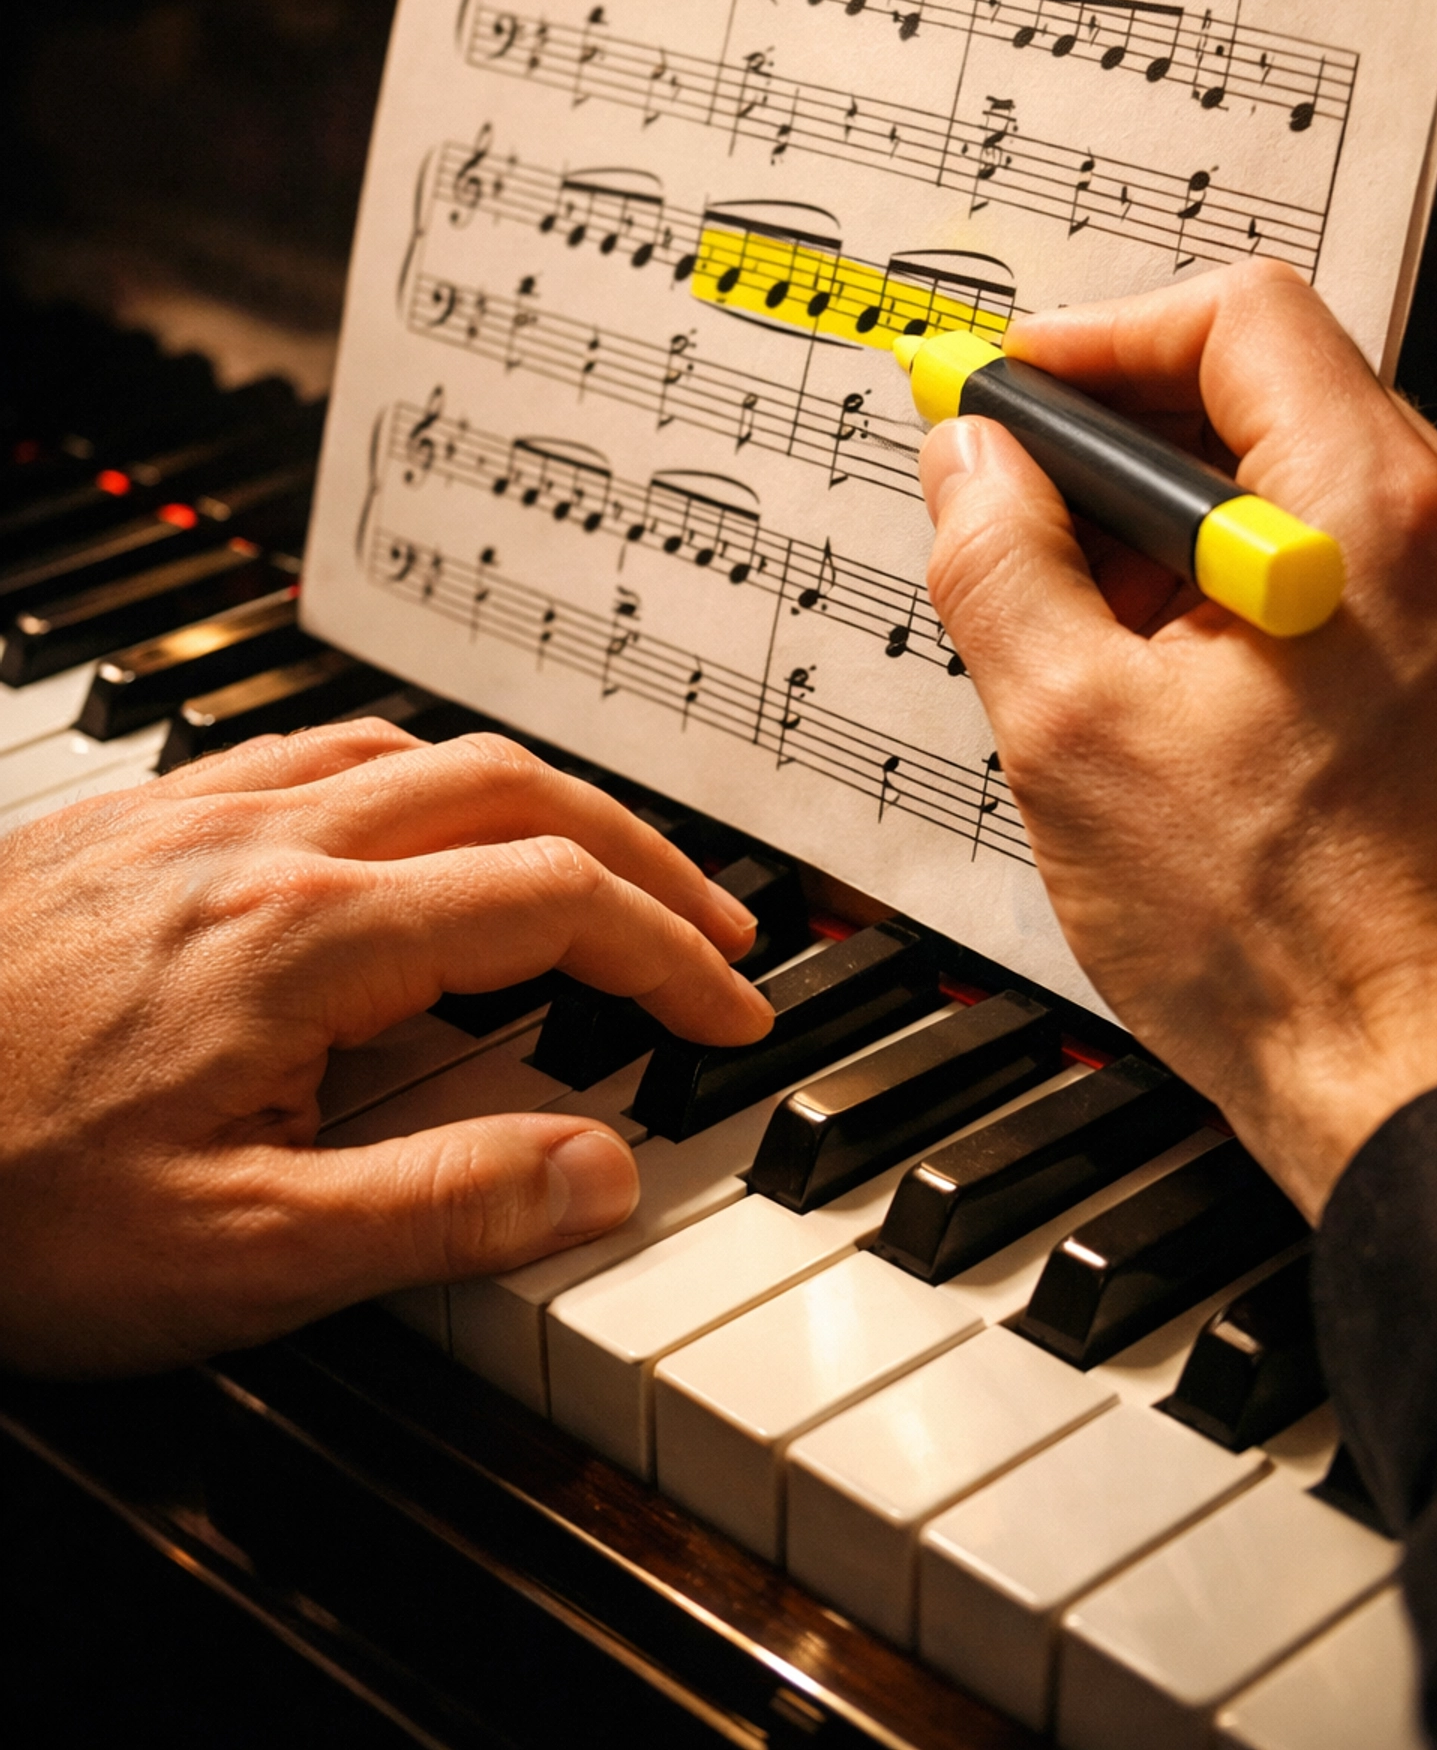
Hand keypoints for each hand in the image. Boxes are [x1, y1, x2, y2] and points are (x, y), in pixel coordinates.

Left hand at [0, 721, 762, 1374]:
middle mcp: (260, 843)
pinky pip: (308, 753)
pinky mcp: (126, 826)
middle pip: (509, 788)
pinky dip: (410, 783)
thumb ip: (440, 1207)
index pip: (555, 901)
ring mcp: (188, 818)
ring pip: (411, 752)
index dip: (671, 954)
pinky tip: (399, 837)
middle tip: (711, 929)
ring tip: (589, 873)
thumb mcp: (233, 1260)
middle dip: (639, 853)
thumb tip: (602, 1168)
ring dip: (531, 802)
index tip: (734, 1013)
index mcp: (309, 937)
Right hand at [920, 262, 1436, 1219]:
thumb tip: (968, 461)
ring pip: (1307, 480)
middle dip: (1123, 434)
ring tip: (1089, 623)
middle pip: (1274, 390)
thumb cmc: (1276, 940)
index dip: (1093, 337)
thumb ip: (999, 558)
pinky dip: (1248, 580)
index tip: (1007, 393)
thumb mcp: (1070, 730)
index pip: (1235, 316)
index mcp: (1375, 516)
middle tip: (1015, 502)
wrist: (1414, 1080)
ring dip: (1180, 519)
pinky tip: (1172, 676)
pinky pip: (1351, 560)